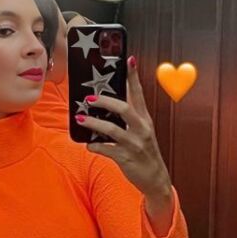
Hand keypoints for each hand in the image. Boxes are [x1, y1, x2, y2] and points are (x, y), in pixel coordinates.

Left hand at [76, 57, 173, 227]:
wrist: (155, 179)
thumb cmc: (144, 152)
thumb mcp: (141, 132)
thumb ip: (129, 118)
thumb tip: (108, 105)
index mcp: (145, 119)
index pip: (138, 93)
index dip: (133, 76)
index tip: (129, 59)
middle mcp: (141, 129)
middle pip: (123, 108)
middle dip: (104, 102)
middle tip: (89, 99)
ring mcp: (134, 144)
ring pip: (112, 129)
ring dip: (94, 123)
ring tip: (81, 118)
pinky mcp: (126, 158)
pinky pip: (107, 150)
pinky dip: (95, 146)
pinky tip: (88, 145)